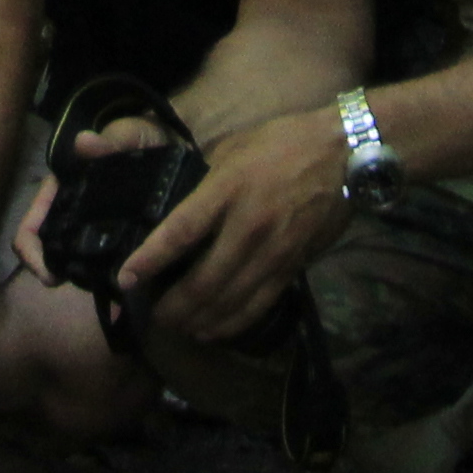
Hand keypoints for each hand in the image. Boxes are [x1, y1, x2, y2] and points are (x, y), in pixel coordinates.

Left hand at [119, 106, 349, 348]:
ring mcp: (274, 250)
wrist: (346, 154)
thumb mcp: (233, 148)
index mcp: (227, 188)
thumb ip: (204, 182)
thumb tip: (175, 208)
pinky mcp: (293, 265)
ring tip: (179, 328)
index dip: (150, 259)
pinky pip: (259, 304)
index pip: (181, 231)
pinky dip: (233, 322)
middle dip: (173, 306)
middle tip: (154, 316)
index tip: (126, 279)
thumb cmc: (283, 143)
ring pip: (230, 300)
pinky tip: (214, 329)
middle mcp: (249, 225)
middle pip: (204, 280)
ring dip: (199, 320)